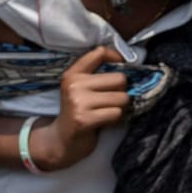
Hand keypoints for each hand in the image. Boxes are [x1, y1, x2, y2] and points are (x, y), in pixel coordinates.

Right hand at [34, 46, 130, 170]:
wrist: (61, 140)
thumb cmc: (80, 110)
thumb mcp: (82, 88)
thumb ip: (99, 73)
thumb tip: (130, 61)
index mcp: (73, 74)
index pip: (100, 53)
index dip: (118, 57)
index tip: (122, 65)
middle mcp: (74, 85)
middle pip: (120, 79)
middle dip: (121, 92)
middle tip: (110, 101)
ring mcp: (78, 102)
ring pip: (122, 97)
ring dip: (119, 107)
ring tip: (106, 112)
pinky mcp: (84, 119)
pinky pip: (116, 113)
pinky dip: (115, 119)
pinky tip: (103, 121)